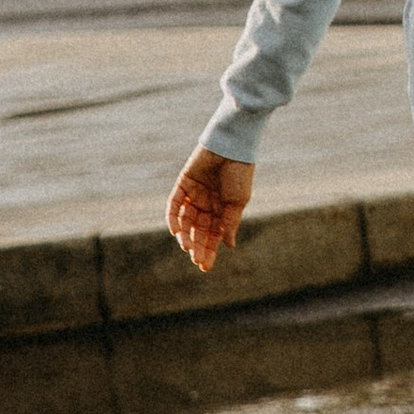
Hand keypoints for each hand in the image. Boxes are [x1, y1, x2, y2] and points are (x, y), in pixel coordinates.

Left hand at [167, 148, 255, 271]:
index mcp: (222, 209)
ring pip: (185, 221)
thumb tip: (228, 246)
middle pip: (198, 231)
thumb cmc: (240, 173)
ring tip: (187, 247)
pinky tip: (176, 231)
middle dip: (197, 246)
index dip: (209, 251)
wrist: (232, 146)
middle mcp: (207, 204)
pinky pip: (174, 205)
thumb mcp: (238, 202)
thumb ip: (230, 223)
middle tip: (197, 260)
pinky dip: (173, 218)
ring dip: (185, 235)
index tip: (205, 267)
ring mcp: (194, 195)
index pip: (213, 235)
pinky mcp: (183, 184)